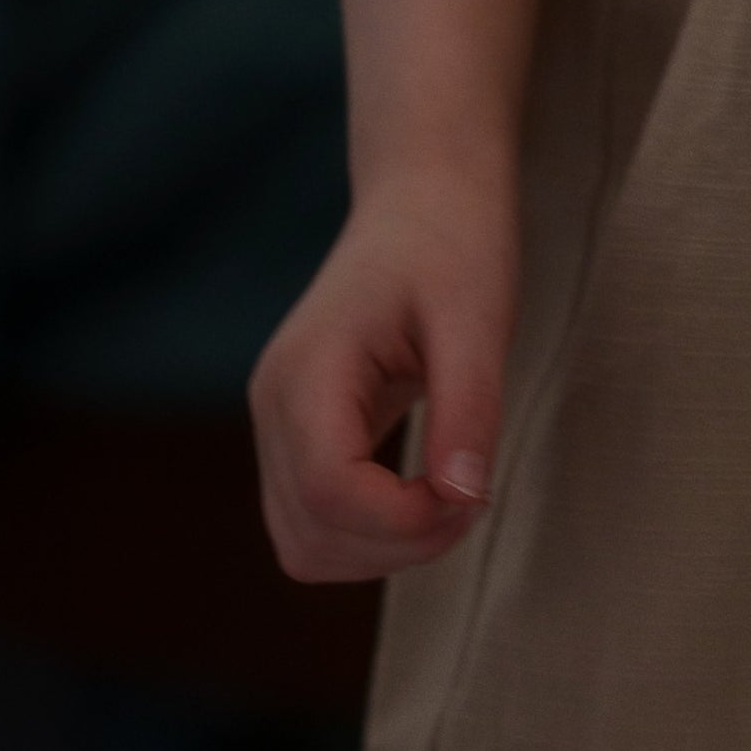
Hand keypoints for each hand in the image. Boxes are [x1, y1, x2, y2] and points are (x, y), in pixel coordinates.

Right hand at [250, 151, 516, 583]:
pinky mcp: (296, 437)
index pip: (329, 490)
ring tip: (451, 498)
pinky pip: (314, 523)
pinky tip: (423, 496)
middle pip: (310, 535)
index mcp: (307, 369)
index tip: (472, 493)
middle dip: (397, 544)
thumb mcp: (478, 316)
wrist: (423, 199)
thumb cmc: (452, 243)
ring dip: (381, 551)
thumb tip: (464, 498)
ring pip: (305, 546)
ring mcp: (276, 424)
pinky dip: (368, 536)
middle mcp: (273, 404)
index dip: (403, 520)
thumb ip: (468, 408)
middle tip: (472, 497)